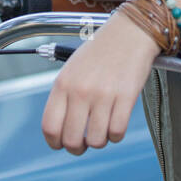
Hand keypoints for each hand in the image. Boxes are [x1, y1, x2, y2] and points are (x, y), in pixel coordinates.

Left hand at [41, 10, 159, 154]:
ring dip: (100, 140)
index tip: (61, 144)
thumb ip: (64, 97)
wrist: (130, 32)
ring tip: (102, 128)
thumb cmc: (101, 51)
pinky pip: (117, 132)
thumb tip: (60, 130)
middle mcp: (80, 90)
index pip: (50, 126)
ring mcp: (103, 94)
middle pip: (72, 139)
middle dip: (77, 148)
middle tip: (84, 143)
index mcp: (63, 84)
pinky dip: (116, 134)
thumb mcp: (72, 69)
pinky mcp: (126, 97)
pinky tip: (116, 123)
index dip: (55, 142)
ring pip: (96, 141)